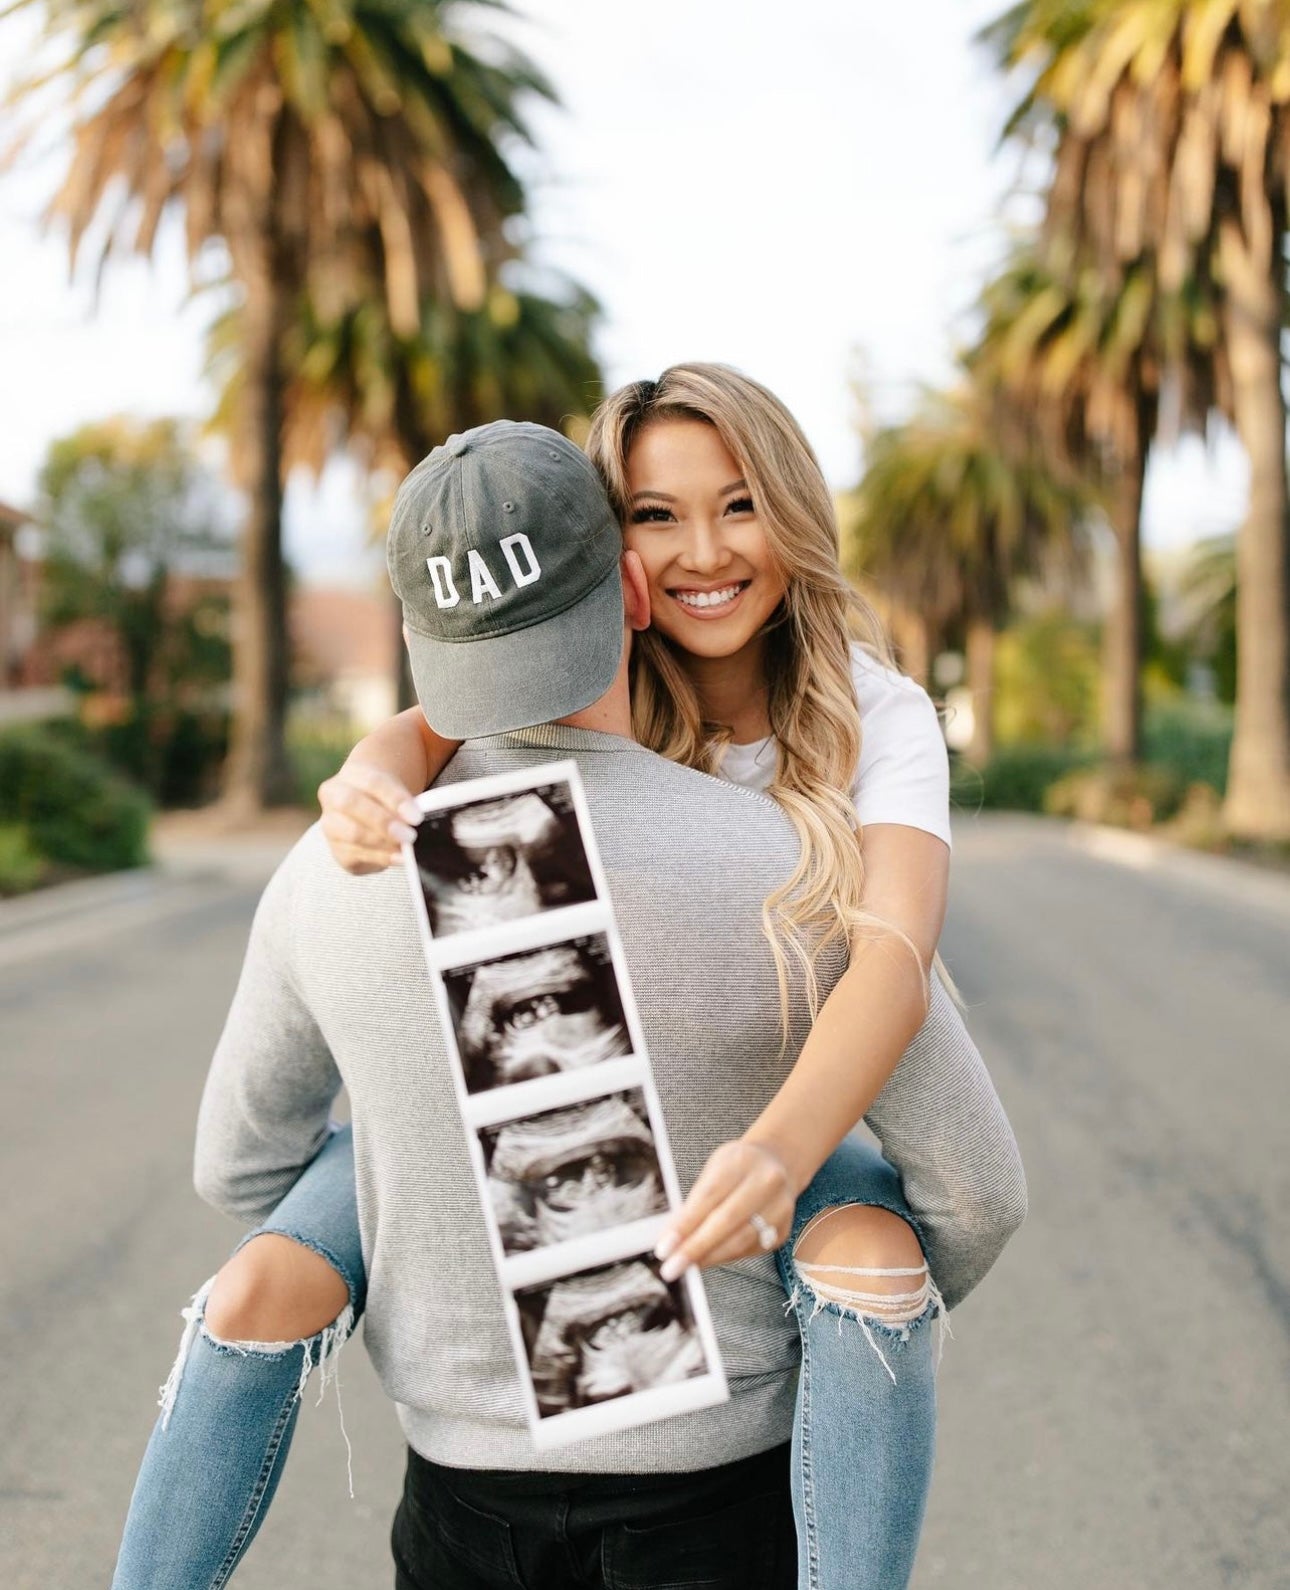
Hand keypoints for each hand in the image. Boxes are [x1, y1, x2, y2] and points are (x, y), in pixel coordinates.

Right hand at [318, 762, 421, 873]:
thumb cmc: (387, 799)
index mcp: (353, 773)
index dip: (395, 799)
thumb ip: (405, 804)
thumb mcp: (397, 793)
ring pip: (352, 833)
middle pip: (352, 804)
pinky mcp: (337, 850)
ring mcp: (331, 824)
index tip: (416, 817)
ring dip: (383, 844)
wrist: (372, 811)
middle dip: (382, 822)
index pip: (373, 782)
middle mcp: (334, 796)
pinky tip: (398, 859)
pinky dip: (380, 858)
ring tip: (406, 850)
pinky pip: (355, 855)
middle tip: (409, 836)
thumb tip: (416, 822)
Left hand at [654, 1139, 795, 1280]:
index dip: (685, 1225)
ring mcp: (779, 1207)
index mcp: (741, 1161)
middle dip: (695, 1248)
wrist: (777, 1164)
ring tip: (686, 1267)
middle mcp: (766, 1183)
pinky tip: (708, 1260)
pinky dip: (725, 1257)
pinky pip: (749, 1250)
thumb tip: (670, 1237)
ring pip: (740, 1241)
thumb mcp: (713, 1171)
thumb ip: (694, 1202)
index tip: (664, 1247)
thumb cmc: (736, 1167)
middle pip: (726, 1221)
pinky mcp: (782, 1230)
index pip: (708, 1197)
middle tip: (671, 1267)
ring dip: (709, 1257)